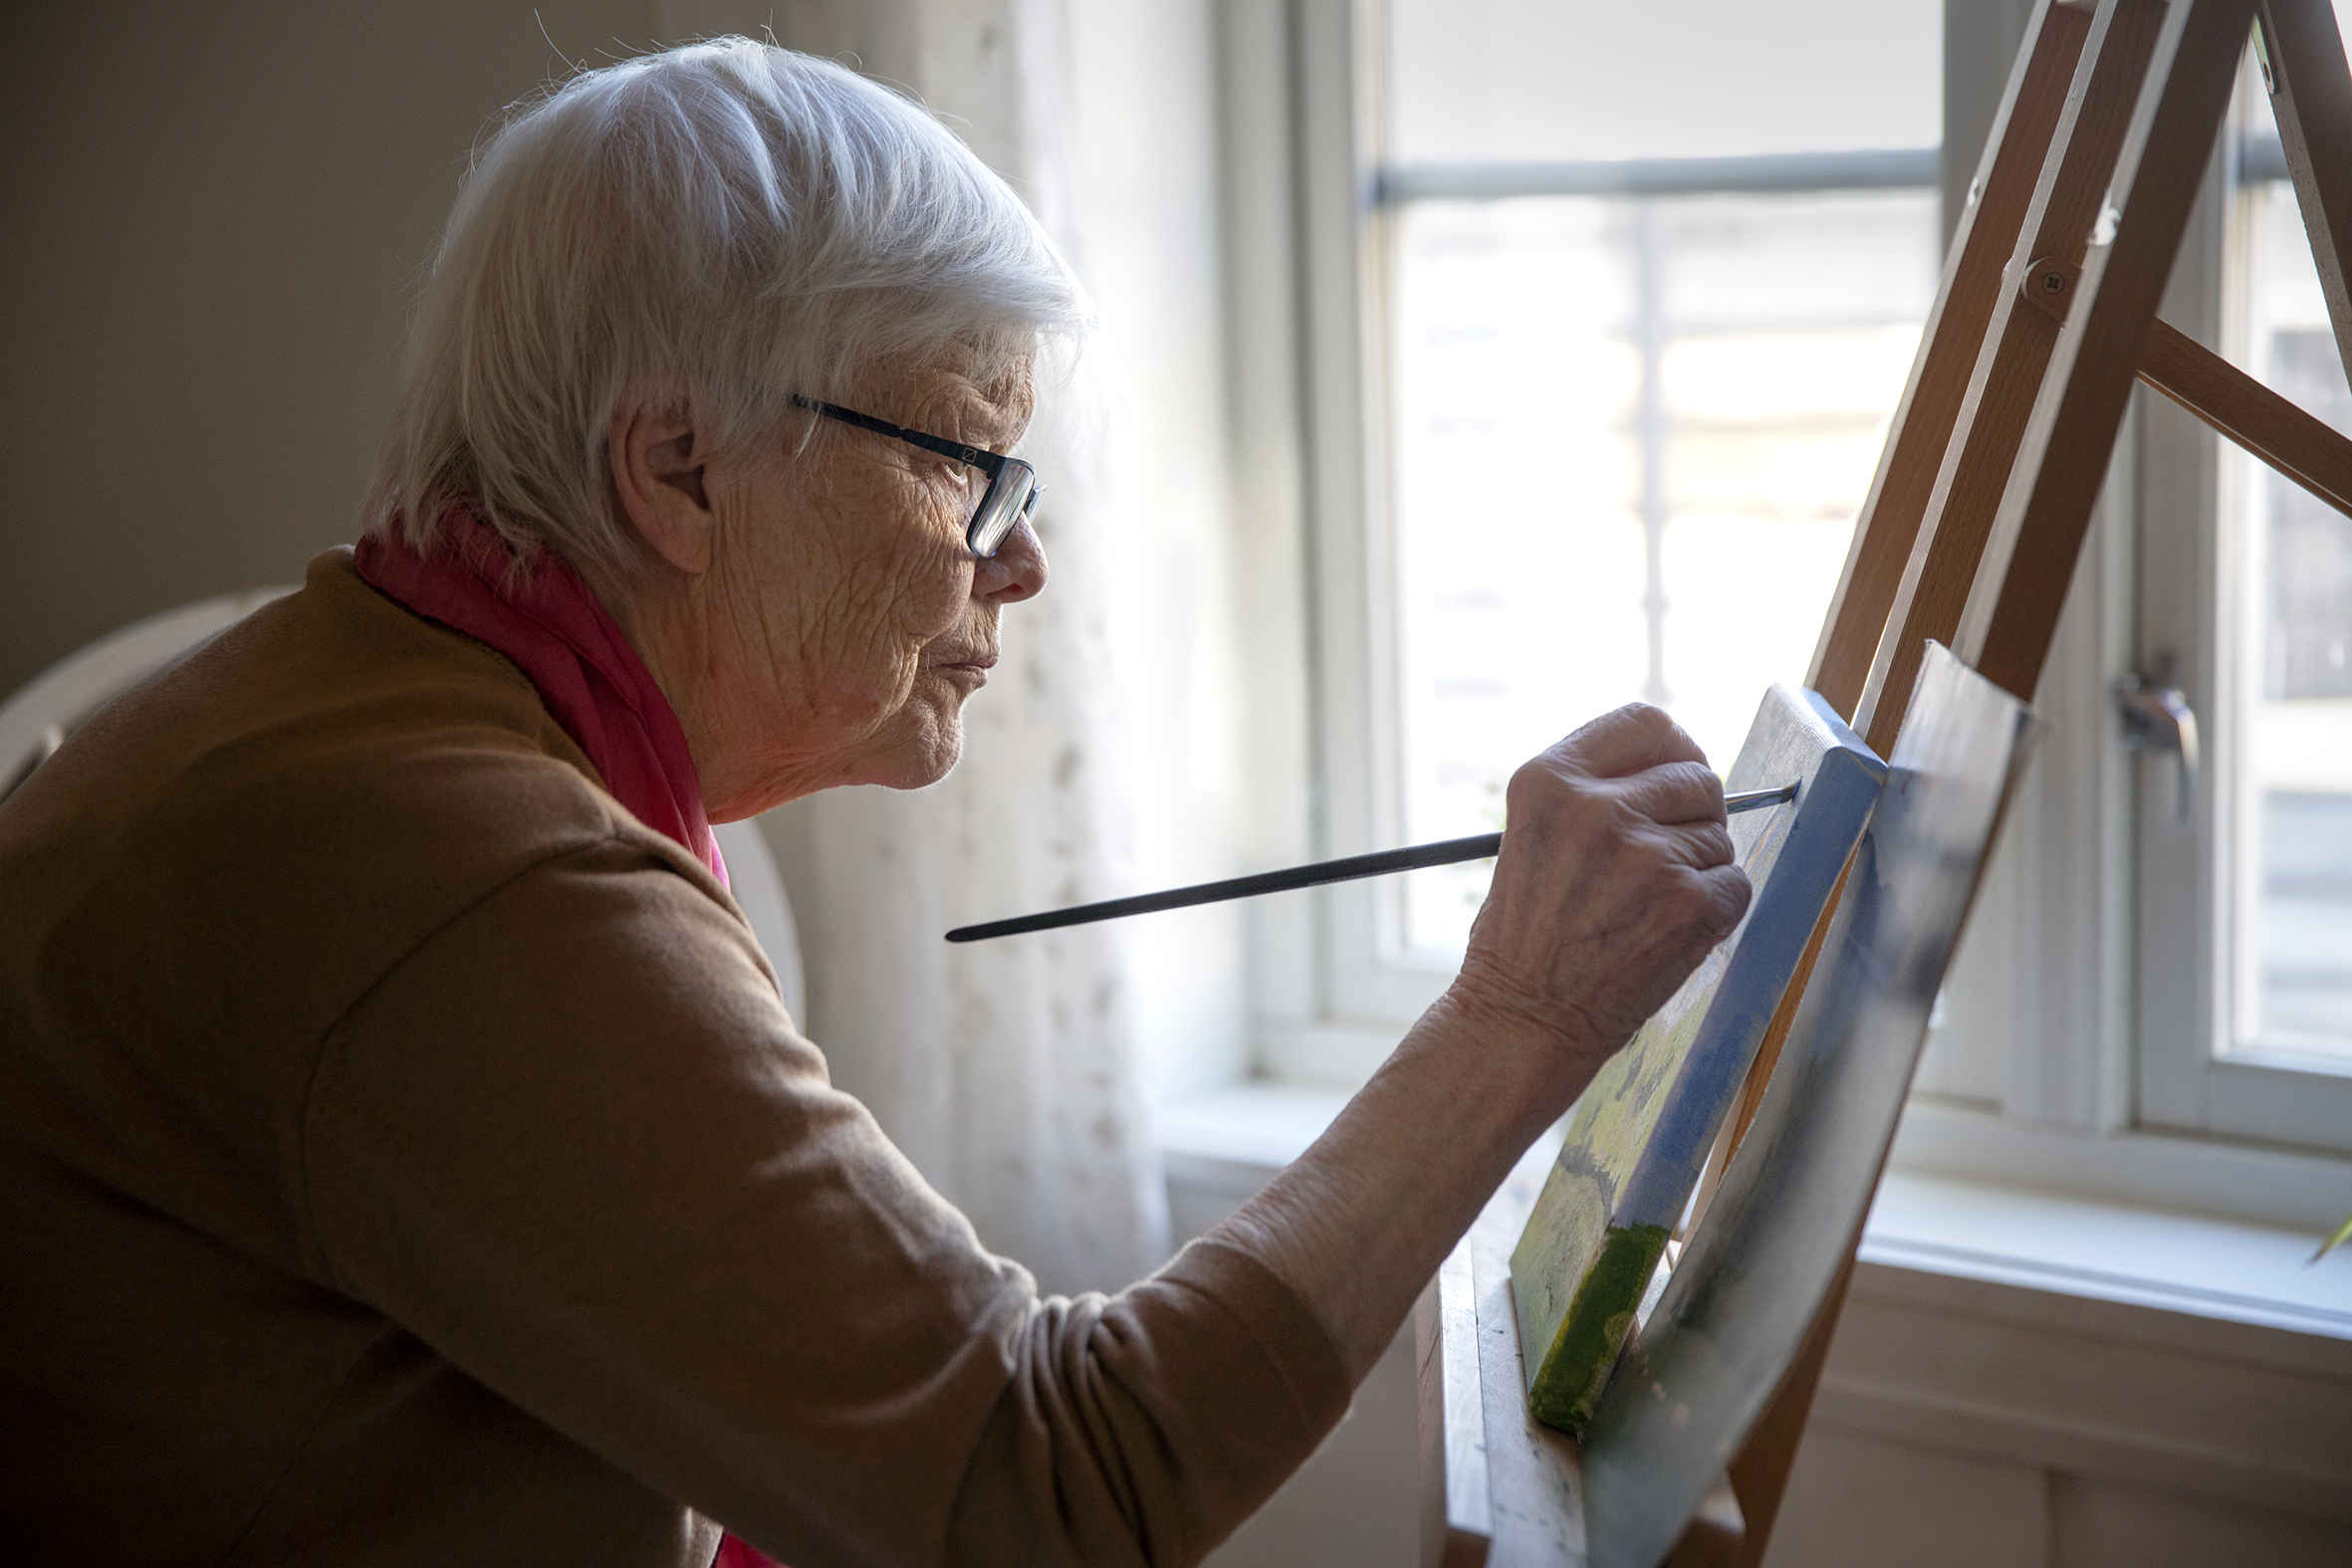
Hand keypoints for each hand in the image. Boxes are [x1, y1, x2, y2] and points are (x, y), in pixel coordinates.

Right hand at [1448, 704, 1751, 1068]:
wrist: (1522, 1018)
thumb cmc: (1525, 933)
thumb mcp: (1533, 832)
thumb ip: (1594, 790)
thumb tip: (1676, 767)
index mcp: (1550, 780)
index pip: (1647, 723)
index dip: (1674, 749)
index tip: (1676, 773)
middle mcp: (1598, 808)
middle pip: (1697, 777)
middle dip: (1692, 815)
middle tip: (1660, 858)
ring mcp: (1647, 856)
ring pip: (1717, 836)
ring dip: (1697, 868)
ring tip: (1645, 906)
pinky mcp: (1689, 904)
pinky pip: (1734, 883)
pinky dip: (1713, 909)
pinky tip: (1665, 931)